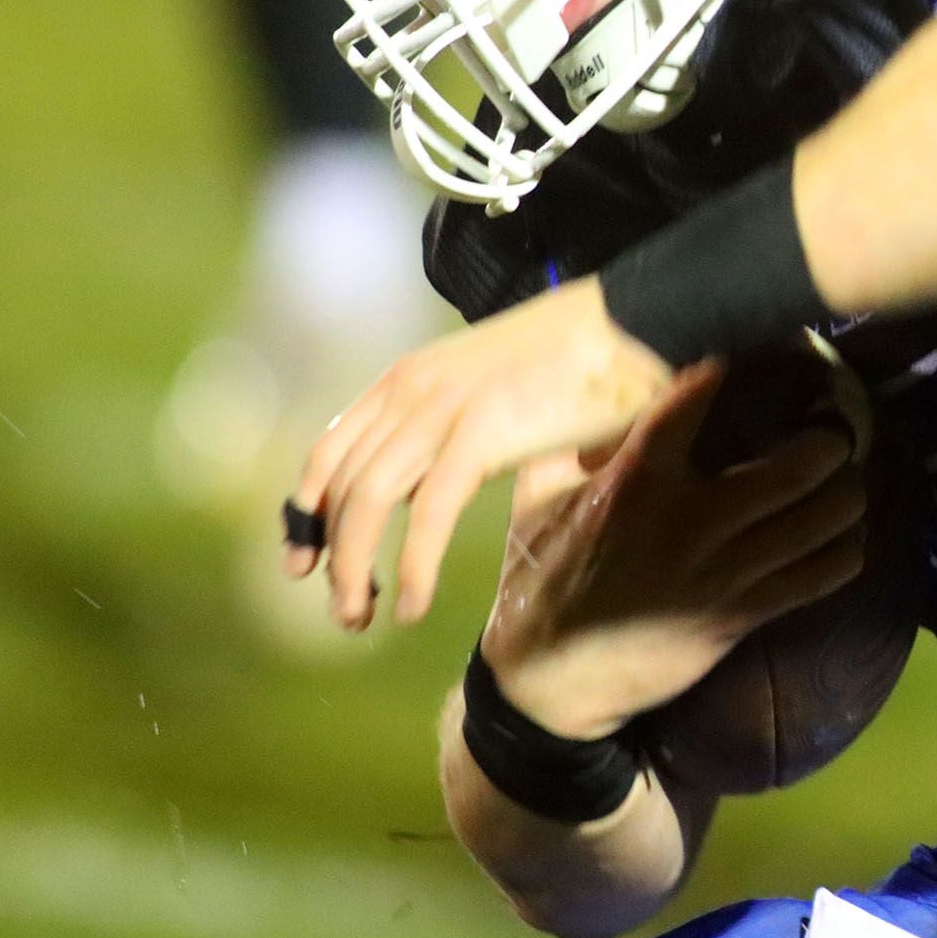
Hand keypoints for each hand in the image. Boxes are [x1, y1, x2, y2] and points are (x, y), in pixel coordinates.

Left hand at [284, 277, 674, 627]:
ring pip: (366, 504)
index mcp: (409, 377)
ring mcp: (442, 410)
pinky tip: (412, 605)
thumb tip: (468, 471)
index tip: (304, 561)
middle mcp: (410, 390)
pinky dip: (412, 566)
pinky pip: (427, 514)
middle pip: (340, 485)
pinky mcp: (481, 433)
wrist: (632, 320)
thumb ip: (468, 426)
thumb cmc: (584, 355)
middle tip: (343, 609)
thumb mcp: (497, 386)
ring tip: (362, 617)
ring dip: (354, 571)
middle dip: (330, 557)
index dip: (308, 511)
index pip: (330, 448)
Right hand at [480, 364, 866, 739]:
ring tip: (846, 473)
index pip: (694, 399)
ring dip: (849, 490)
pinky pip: (818, 578)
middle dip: (832, 437)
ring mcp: (720, 574)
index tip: (769, 343)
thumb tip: (605, 388)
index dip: (734, 362)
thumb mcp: (537, 499)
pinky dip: (846, 550)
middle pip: (796, 466)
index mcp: (633, 481)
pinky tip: (845, 535)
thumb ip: (574, 442)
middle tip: (837, 424)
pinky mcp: (738, 617)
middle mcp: (687, 521)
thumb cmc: (541, 573)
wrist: (549, 680)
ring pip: (821, 520)